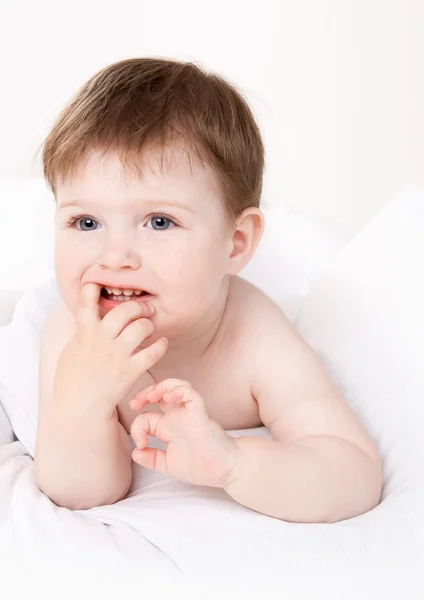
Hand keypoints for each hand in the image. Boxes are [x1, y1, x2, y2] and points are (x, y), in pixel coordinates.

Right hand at [53, 283, 167, 415]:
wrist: (80, 406)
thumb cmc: (73, 377)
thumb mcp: (72, 349)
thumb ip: (83, 330)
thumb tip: (90, 314)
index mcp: (85, 332)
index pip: (87, 302)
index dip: (93, 286)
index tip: (100, 280)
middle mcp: (102, 340)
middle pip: (123, 311)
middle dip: (137, 306)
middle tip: (143, 309)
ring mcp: (117, 355)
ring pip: (141, 327)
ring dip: (148, 323)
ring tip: (149, 326)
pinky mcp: (131, 370)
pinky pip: (153, 352)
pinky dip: (161, 344)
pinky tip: (161, 343)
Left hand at [129, 379, 237, 487]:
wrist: (224, 472)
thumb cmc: (200, 467)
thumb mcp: (168, 464)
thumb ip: (152, 459)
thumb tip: (135, 452)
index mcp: (168, 427)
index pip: (147, 417)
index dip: (137, 428)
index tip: (141, 445)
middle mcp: (177, 416)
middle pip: (159, 393)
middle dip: (143, 394)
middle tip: (134, 403)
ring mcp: (189, 413)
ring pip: (175, 386)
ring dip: (160, 386)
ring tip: (151, 395)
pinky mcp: (200, 413)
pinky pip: (190, 393)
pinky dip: (179, 390)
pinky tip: (168, 396)